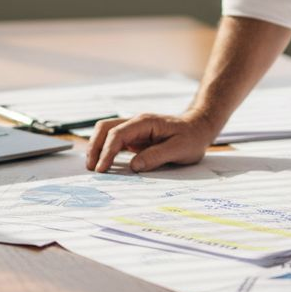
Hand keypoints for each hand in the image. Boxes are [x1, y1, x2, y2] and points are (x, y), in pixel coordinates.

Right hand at [85, 113, 217, 172]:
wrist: (199, 127)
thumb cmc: (192, 137)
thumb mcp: (179, 149)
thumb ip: (156, 156)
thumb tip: (134, 166)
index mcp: (145, 122)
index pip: (118, 134)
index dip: (107, 151)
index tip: (102, 168)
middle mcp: (136, 123)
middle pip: (105, 128)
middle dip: (95, 147)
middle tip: (91, 168)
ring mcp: (134, 129)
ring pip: (106, 133)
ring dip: (97, 148)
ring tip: (93, 167)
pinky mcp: (135, 138)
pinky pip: (115, 141)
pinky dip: (106, 151)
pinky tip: (104, 164)